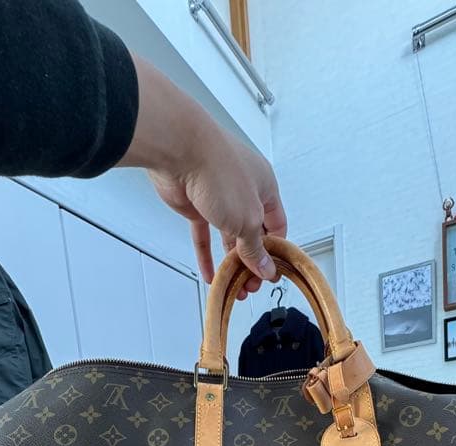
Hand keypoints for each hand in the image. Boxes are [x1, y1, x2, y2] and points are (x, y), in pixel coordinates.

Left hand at [121, 54, 286, 299]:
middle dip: (252, 262)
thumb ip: (255, 247)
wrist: (179, 148)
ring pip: (228, 236)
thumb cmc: (220, 171)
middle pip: (252, 234)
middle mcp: (244, 192)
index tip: (272, 273)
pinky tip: (210, 276)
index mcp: (266, 188)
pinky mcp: (195, 204)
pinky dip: (207, 256)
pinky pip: (204, 235)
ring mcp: (219, 197)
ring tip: (234, 288)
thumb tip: (266, 268)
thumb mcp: (247, 219)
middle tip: (251, 286)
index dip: (276, 251)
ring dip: (231, 263)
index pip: (277, 226)